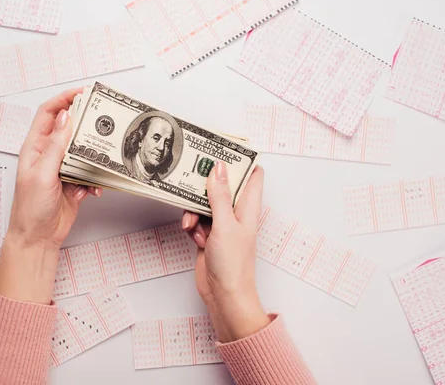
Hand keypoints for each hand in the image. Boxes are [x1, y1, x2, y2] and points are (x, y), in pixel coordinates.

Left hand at [0, 89, 101, 304]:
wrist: (37, 238)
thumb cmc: (30, 208)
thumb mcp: (42, 174)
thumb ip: (55, 145)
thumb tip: (64, 117)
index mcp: (35, 147)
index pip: (48, 114)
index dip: (64, 99)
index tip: (83, 92)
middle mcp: (48, 155)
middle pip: (69, 129)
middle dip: (86, 125)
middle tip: (102, 120)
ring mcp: (62, 169)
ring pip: (83, 152)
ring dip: (93, 157)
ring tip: (102, 161)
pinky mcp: (74, 184)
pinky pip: (90, 174)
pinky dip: (95, 180)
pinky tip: (93, 191)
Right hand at [182, 163, 269, 341]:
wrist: (224, 296)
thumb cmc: (234, 265)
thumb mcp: (225, 225)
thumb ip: (219, 195)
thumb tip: (219, 168)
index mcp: (249, 207)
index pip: (252, 175)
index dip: (241, 161)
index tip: (223, 149)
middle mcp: (237, 213)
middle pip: (223, 186)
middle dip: (206, 185)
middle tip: (192, 179)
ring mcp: (222, 224)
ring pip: (205, 203)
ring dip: (195, 211)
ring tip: (194, 225)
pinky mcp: (209, 235)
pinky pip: (196, 220)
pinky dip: (192, 226)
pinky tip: (194, 237)